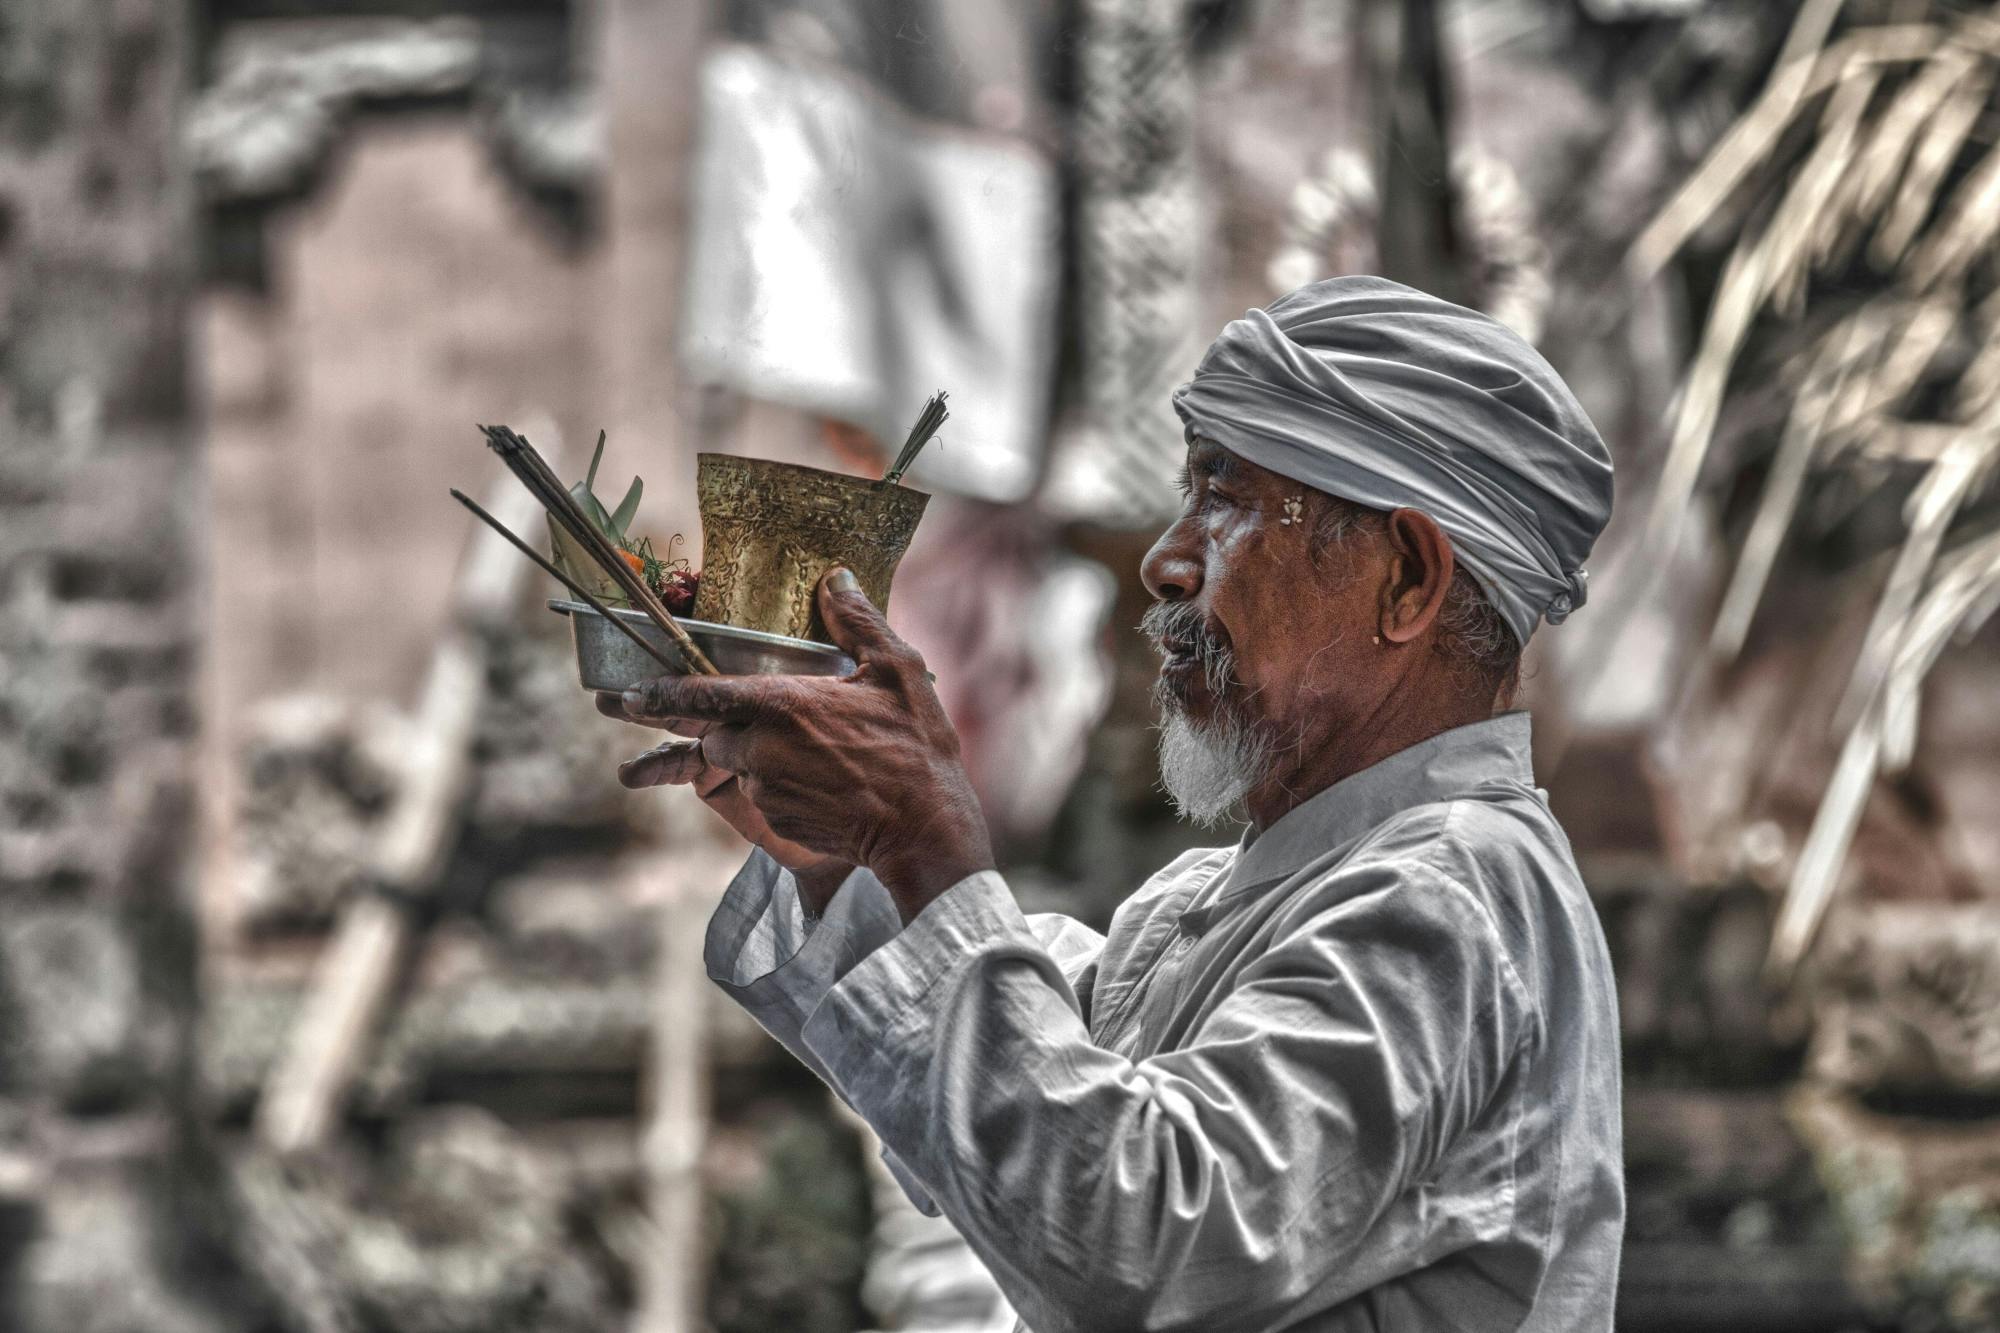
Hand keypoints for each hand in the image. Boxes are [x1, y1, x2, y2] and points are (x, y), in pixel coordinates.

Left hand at [602, 569, 993, 922]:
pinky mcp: (778, 823)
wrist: (925, 829)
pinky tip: (822, 782)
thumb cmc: (916, 747)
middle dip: (726, 727)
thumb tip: (836, 578)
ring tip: (809, 754)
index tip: (631, 692)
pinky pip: (761, 798)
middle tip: (768, 722)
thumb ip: (858, 622)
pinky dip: (778, 787)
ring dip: (755, 757)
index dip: (662, 692)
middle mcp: (762, 749)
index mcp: (783, 705)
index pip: (703, 694)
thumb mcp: (898, 671)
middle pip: (715, 734)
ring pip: (737, 767)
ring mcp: (767, 791)